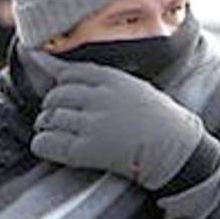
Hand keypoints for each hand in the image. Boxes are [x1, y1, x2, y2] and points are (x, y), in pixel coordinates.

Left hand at [29, 54, 210, 190]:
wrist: (177, 151)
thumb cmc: (159, 121)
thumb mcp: (135, 88)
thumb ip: (102, 81)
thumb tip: (58, 67)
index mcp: (112, 79)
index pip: (69, 74)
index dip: (61, 86)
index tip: (65, 96)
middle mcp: (99, 99)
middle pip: (55, 96)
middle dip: (52, 107)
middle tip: (58, 118)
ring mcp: (92, 125)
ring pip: (48, 119)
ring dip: (47, 126)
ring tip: (57, 133)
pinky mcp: (85, 151)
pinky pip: (46, 143)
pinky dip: (42, 144)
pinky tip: (50, 146)